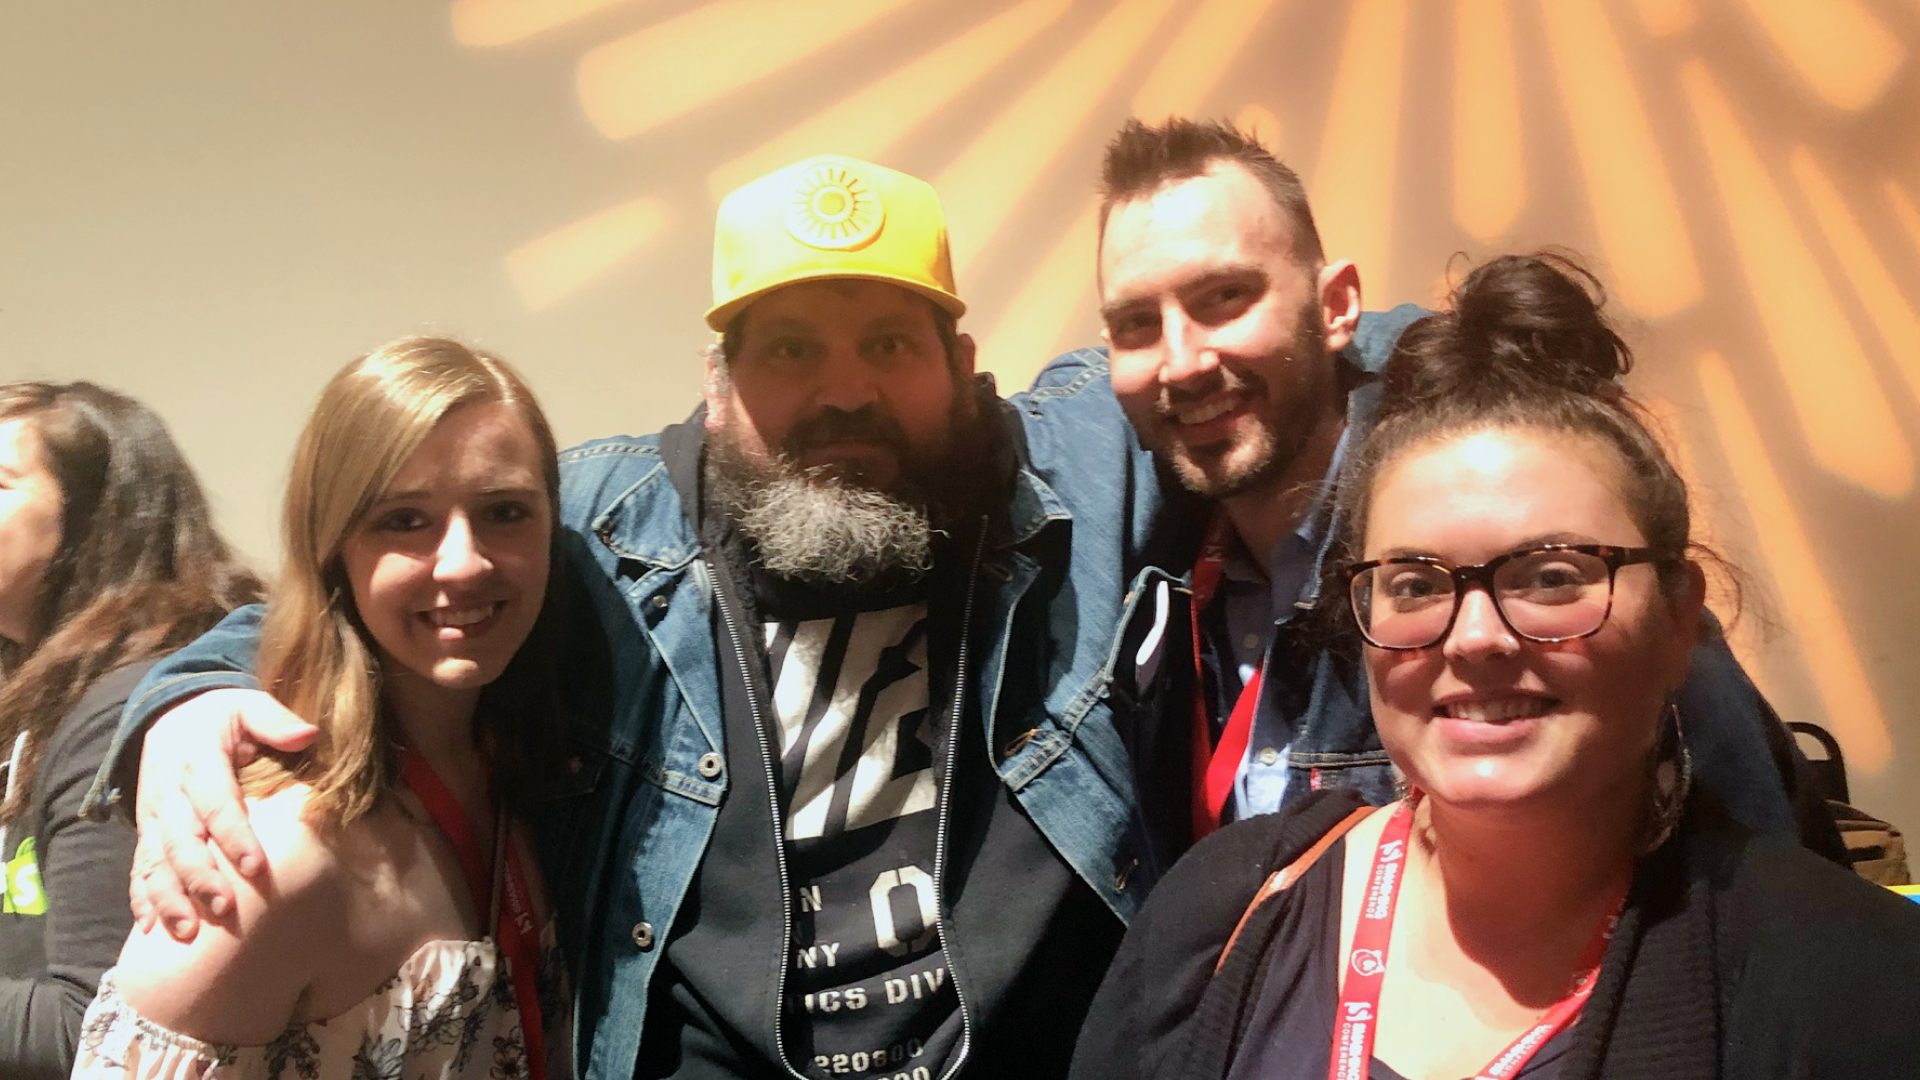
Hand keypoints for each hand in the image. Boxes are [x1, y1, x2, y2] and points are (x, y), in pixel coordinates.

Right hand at [130, 689, 316, 940]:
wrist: (170, 714)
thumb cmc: (220, 716)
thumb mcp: (246, 705)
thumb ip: (274, 719)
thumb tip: (308, 734)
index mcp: (197, 761)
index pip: (215, 803)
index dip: (233, 835)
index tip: (255, 866)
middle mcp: (169, 794)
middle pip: (180, 840)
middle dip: (200, 877)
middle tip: (223, 909)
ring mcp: (153, 816)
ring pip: (155, 861)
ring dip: (169, 898)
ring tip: (186, 932)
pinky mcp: (146, 832)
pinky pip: (139, 868)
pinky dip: (143, 899)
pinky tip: (151, 930)